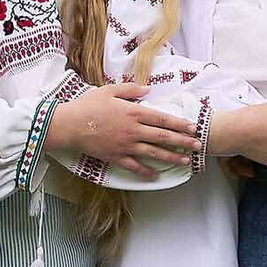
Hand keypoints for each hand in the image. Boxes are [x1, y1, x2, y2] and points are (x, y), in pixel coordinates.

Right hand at [48, 81, 197, 174]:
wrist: (69, 125)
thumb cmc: (88, 106)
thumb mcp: (109, 91)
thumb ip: (131, 90)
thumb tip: (149, 90)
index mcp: (133, 112)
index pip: (163, 119)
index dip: (180, 124)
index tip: (193, 128)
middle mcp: (133, 130)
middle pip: (163, 137)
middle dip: (183, 142)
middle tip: (198, 146)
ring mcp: (125, 146)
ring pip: (154, 154)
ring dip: (171, 158)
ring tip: (185, 161)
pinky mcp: (116, 157)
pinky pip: (134, 166)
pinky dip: (146, 172)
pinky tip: (156, 175)